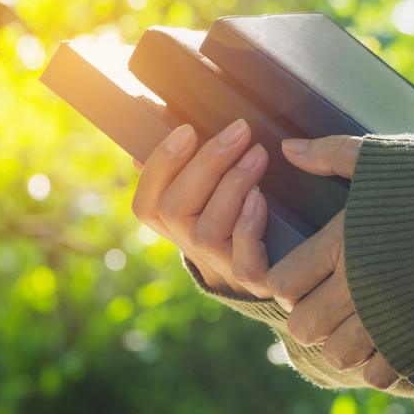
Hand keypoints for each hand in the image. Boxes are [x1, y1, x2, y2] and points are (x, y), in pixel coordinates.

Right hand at [131, 119, 271, 298]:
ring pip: (206, 233)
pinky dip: (249, 227)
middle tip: (240, 130)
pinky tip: (261, 198)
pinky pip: (244, 264)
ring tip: (258, 154)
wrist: (278, 270)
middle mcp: (191, 249)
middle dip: (207, 163)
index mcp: (175, 227)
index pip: (146, 203)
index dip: (160, 166)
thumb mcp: (211, 195)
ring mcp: (220, 268)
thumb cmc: (243, 218)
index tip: (187, 129)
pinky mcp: (254, 283)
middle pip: (174, 210)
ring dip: (232, 186)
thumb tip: (135, 152)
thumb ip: (181, 173)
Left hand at [267, 135, 399, 389]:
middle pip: (302, 327)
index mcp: (340, 243)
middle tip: (329, 304)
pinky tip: (389, 343)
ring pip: (337, 355)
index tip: (305, 276)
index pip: (281, 284)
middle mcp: (356, 287)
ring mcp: (388, 320)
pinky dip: (379, 363)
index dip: (288, 284)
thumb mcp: (382, 156)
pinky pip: (379, 374)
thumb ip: (330, 154)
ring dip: (342, 344)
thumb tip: (287, 148)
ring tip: (358, 326)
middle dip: (310, 318)